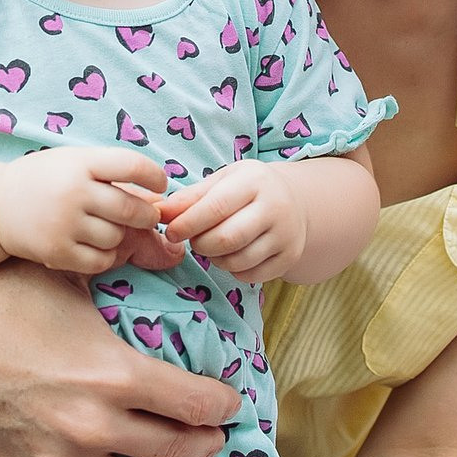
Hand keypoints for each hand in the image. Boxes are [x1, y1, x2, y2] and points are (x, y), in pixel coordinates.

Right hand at [0, 146, 168, 274]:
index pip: (131, 165)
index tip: (160, 184)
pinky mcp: (56, 252)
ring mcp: (64, 224)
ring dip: (120, 234)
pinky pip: (101, 260)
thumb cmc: (47, 180)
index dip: (154, 175)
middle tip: (147, 215)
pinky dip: (106, 255)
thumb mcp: (74, 162)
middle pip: (130, 208)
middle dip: (147, 215)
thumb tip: (158, 198)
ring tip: (108, 227)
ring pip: (116, 237)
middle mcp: (73, 193)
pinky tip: (97, 245)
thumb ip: (111, 174)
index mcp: (80, 164)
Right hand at [0, 263, 239, 456]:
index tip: (228, 400)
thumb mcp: (66, 279)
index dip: (222, 403)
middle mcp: (100, 425)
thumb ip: (115, 278)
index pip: (197, 403)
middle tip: (212, 437)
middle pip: (179, 449)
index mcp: (118, 373)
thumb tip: (153, 256)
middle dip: (205, 444)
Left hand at [158, 161, 306, 283]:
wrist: (295, 202)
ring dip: (214, 259)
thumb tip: (160, 213)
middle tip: (193, 240)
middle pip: (227, 239)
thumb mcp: (222, 181)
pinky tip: (231, 255)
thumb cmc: (248, 190)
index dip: (187, 223)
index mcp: (255, 181)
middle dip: (200, 244)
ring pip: (238, 261)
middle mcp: (276, 207)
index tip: (169, 231)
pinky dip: (233, 270)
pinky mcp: (289, 257)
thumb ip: (190, 197)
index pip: (215, 207)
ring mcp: (286, 234)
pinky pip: (251, 276)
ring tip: (211, 246)